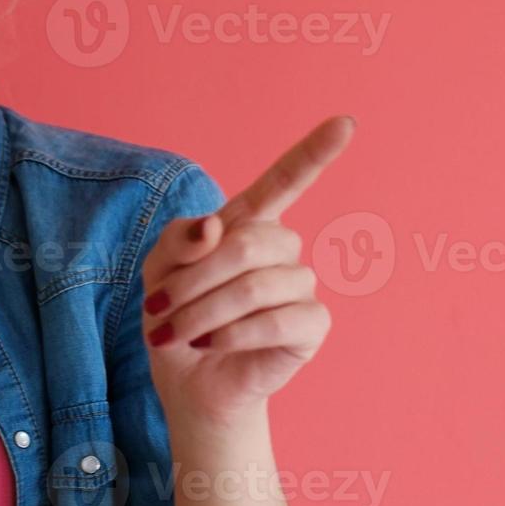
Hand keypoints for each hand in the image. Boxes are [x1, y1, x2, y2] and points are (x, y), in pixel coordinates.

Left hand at [141, 117, 354, 431]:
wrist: (188, 383)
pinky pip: (278, 321)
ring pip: (259, 285)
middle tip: (162, 308)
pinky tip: (213, 344)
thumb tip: (214, 227)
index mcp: (248, 224)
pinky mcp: (311, 328)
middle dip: (198, 278)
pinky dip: (234, 335)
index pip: (285, 180)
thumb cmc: (176, 319)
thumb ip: (179, 239)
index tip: (345, 123)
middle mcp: (282, 250)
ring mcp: (301, 288)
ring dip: (206, 311)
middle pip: (251, 243)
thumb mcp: (159, 270)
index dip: (314, 152)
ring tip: (181, 332)